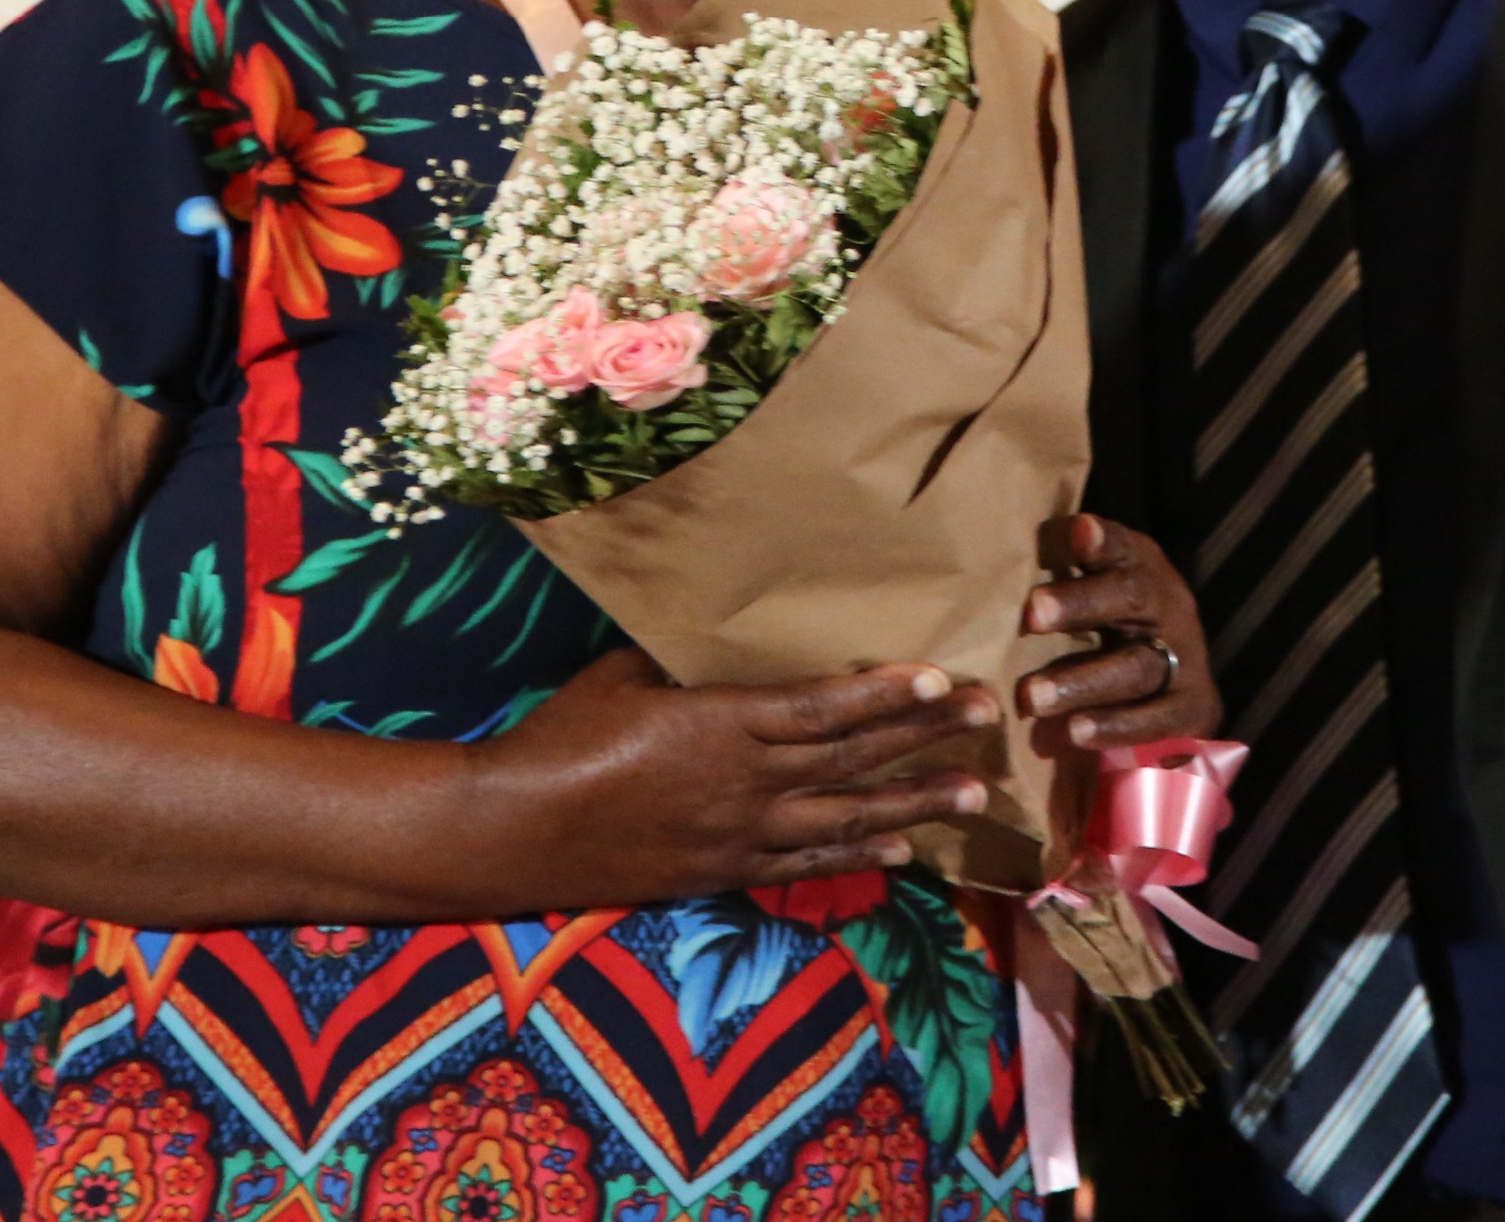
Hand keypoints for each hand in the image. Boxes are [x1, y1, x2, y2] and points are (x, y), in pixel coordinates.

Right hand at [482, 648, 999, 905]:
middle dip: (925, 736)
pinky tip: (902, 849)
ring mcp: (740, 833)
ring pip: (844, 817)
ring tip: (970, 791)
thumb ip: (676, 663)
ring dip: (913, 802)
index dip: (886, 693)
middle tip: (987, 717)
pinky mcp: (725, 873)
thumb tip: (704, 631)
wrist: (517, 830)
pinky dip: (858, 855)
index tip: (941, 676)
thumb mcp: (620, 677)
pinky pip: (807, 865)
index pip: (822, 707)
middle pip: (852, 758)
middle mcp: (745, 780)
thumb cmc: (562, 738)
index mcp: (721, 722)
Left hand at [1019, 514, 1221, 756]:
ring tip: (1033, 697)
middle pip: (1130, 599)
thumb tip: (1000, 548)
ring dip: (1082, 682)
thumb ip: (1063, 570)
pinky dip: (1114, 727)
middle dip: (1080, 605)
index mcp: (1142, 568)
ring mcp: (1186, 659)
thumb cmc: (1112, 627)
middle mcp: (1169, 607)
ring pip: (1135, 667)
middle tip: (1031, 615)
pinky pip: (1154, 720)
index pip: (1122, 547)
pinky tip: (1075, 732)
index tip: (1078, 531)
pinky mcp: (1191, 708)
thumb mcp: (1094, 590)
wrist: (1179, 686)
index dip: (1102, 540)